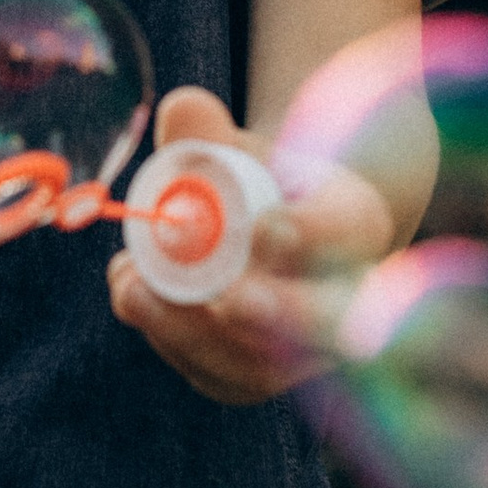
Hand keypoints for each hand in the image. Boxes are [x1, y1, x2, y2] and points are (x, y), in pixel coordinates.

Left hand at [106, 86, 400, 406]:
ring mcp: (299, 354)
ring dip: (193, 330)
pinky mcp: (254, 379)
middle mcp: (343, 301)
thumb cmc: (251, 181)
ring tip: (132, 286)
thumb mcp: (237, 148)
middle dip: (273, 314)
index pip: (342, 235)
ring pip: (260, 364)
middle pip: (322, 324)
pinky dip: (171, 342)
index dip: (306, 238)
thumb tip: (179, 108)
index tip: (263, 228)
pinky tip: (134, 298)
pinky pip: (217, 377)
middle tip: (226, 298)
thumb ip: (207, 132)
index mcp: (355, 225)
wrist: (263, 235)